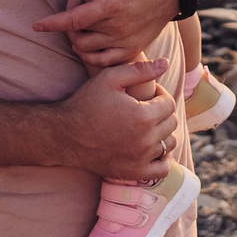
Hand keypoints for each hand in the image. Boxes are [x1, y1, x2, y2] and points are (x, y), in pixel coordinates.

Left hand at [33, 0, 179, 66]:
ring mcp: (126, 41)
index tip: (36, 25)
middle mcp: (117, 27)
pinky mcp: (134, 48)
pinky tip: (90, 45)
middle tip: (71, 10)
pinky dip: (93, 57)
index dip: (52, 23)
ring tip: (79, 27)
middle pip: (78, 37)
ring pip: (89, 51)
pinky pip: (107, 61)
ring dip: (78, 42)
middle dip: (67, 27)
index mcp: (111, 5)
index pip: (74, 19)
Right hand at [55, 58, 178, 179]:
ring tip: (146, 125)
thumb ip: (140, 70)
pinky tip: (151, 147)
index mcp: (142, 116)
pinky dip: (163, 158)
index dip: (160, 94)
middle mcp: (145, 140)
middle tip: (145, 107)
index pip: (169, 103)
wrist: (65, 135)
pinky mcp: (134, 173)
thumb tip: (165, 63)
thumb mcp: (110, 79)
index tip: (147, 94)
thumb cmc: (86, 103)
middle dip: (161, 112)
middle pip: (171, 123)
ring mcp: (140, 159)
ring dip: (162, 132)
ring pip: (169, 144)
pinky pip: (162, 169)